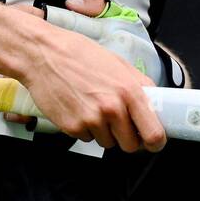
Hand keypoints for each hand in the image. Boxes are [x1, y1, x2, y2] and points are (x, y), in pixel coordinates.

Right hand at [15, 0, 165, 153]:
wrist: (43, 54)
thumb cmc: (79, 54)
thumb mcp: (118, 64)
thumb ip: (138, 86)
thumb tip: (154, 105)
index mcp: (129, 91)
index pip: (154, 134)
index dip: (155, 142)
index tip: (153, 141)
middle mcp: (112, 108)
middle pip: (131, 146)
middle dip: (127, 138)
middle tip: (119, 122)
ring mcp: (91, 120)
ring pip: (108, 143)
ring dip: (104, 132)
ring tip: (93, 108)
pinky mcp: (72, 127)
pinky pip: (86, 138)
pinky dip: (85, 129)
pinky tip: (78, 108)